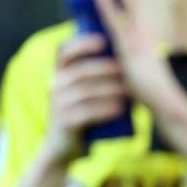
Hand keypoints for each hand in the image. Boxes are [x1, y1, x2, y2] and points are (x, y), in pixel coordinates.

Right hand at [44, 34, 127, 162]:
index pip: (64, 51)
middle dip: (106, 68)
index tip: (103, 40)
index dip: (82, 43)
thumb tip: (132, 54)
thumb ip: (101, 74)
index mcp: (60, 73)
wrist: (66, 146)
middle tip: (128, 70)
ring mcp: (57, 105)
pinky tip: (120, 109)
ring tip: (131, 92)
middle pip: (81, 71)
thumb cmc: (86, 113)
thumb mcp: (88, 91)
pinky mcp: (64, 122)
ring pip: (85, 92)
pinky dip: (105, 109)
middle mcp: (54, 85)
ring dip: (110, 90)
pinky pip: (86, 113)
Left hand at [93, 0, 184, 116]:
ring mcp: (140, 39)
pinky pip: (116, 22)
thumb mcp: (145, 72)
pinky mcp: (132, 48)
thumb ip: (136, 60)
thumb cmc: (156, 95)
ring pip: (131, 3)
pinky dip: (108, 6)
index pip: (138, 6)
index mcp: (147, 38)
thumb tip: (126, 58)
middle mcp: (145, 33)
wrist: (167, 105)